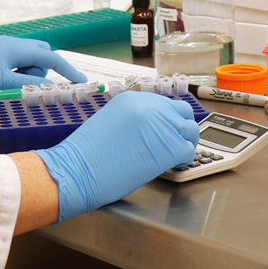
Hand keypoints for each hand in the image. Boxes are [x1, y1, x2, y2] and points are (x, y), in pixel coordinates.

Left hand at [0, 36, 87, 91]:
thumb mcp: (4, 82)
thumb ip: (28, 84)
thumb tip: (50, 87)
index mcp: (18, 48)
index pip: (51, 58)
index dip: (68, 69)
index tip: (81, 81)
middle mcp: (14, 43)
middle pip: (43, 54)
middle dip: (42, 70)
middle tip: (26, 84)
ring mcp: (6, 47)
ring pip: (30, 59)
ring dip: (27, 73)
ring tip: (6, 83)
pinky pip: (18, 61)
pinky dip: (18, 72)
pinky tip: (2, 80)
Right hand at [35, 91, 200, 220]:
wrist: (77, 170)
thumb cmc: (87, 154)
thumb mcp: (110, 121)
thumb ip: (133, 120)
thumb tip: (149, 130)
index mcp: (134, 98)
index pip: (165, 104)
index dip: (167, 120)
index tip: (165, 132)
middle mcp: (151, 107)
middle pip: (183, 113)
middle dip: (181, 128)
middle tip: (174, 143)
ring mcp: (163, 126)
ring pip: (190, 131)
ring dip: (185, 143)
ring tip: (173, 156)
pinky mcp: (170, 148)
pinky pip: (189, 151)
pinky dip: (183, 159)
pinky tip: (171, 165)